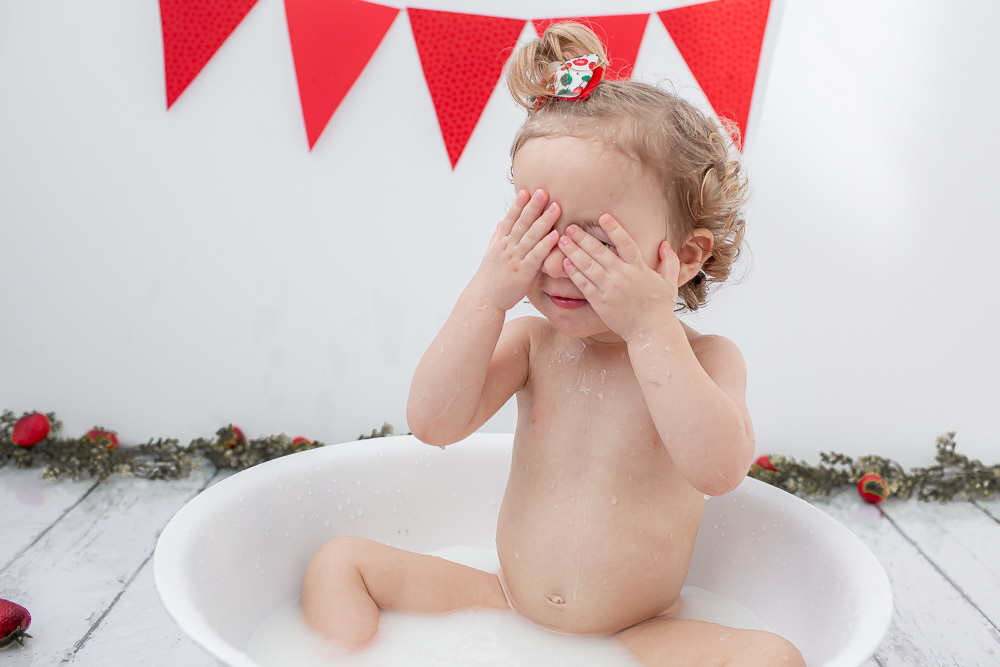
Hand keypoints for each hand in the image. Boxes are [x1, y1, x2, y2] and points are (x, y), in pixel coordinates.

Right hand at [474, 188, 560, 310]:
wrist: (484, 299)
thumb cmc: (490, 278)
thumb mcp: (490, 254)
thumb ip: (497, 237)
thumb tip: (501, 222)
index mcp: (501, 243)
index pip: (510, 220)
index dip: (518, 205)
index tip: (526, 190)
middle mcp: (507, 248)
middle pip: (522, 223)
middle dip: (533, 207)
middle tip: (544, 192)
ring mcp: (515, 259)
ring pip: (531, 236)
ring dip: (544, 221)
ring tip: (556, 207)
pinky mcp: (523, 272)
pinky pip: (536, 256)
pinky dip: (546, 245)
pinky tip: (556, 235)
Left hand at [559, 214, 678, 340]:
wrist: (651, 332)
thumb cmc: (660, 308)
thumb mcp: (669, 282)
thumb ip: (669, 262)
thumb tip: (664, 244)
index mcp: (639, 268)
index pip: (625, 243)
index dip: (614, 229)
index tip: (603, 216)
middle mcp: (623, 276)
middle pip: (600, 252)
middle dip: (584, 238)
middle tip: (571, 226)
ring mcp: (610, 289)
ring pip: (588, 266)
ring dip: (574, 252)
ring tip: (563, 241)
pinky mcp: (600, 302)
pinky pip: (584, 285)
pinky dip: (574, 273)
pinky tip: (564, 263)